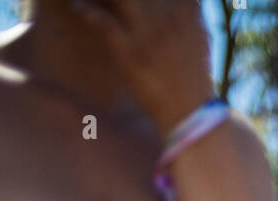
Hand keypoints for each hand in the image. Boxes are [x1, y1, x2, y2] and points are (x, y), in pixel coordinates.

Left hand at [69, 0, 216, 135]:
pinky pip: (101, 21)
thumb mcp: (198, 34)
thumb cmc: (194, 77)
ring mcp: (147, 31)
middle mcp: (166, 13)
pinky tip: (78, 8)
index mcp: (185, 5)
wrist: (191, 113)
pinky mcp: (131, 52)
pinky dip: (86, 11)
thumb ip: (185, 9)